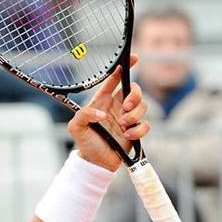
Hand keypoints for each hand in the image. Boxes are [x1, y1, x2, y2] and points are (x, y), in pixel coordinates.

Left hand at [67, 55, 149, 171]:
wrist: (96, 162)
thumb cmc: (85, 142)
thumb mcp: (76, 127)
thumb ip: (84, 115)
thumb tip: (102, 114)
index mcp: (102, 100)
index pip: (115, 79)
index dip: (125, 67)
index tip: (135, 58)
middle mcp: (117, 106)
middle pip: (134, 90)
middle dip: (134, 96)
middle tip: (125, 107)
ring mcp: (128, 117)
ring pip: (143, 107)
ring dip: (134, 116)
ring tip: (122, 126)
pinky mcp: (136, 130)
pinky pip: (146, 124)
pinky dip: (138, 130)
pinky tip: (127, 135)